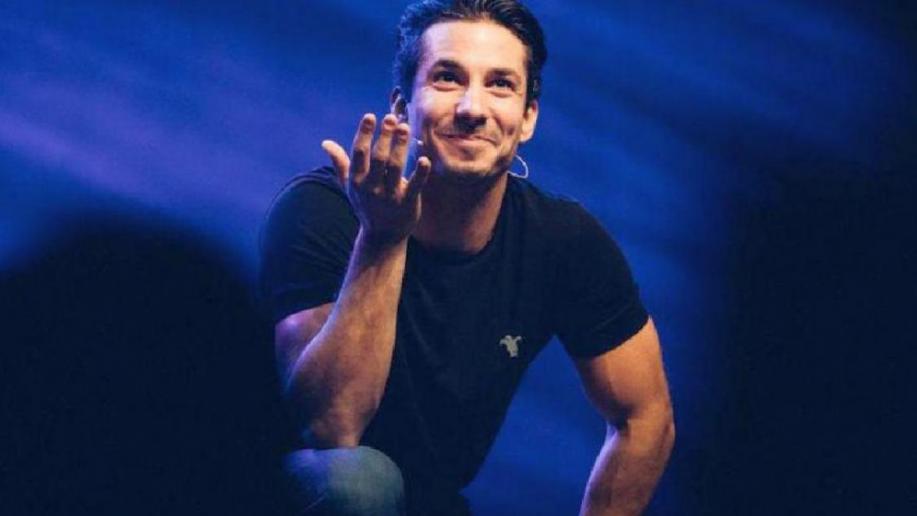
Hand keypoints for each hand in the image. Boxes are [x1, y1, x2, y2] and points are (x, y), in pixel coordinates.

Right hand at [321, 113, 430, 246]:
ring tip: (404, 128)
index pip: (359, 153)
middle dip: (384, 137)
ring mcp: (389, 196)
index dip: (364, 133)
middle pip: (378, 158)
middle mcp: (371, 188)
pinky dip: (420, 174)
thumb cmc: (366, 206)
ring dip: (399, 147)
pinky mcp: (407, 204)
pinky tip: (425, 159)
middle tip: (391, 118)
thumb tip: (325, 143)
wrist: (382, 237)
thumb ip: (340, 163)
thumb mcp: (350, 186)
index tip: (370, 116)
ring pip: (395, 168)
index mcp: (357, 180)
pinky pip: (414, 187)